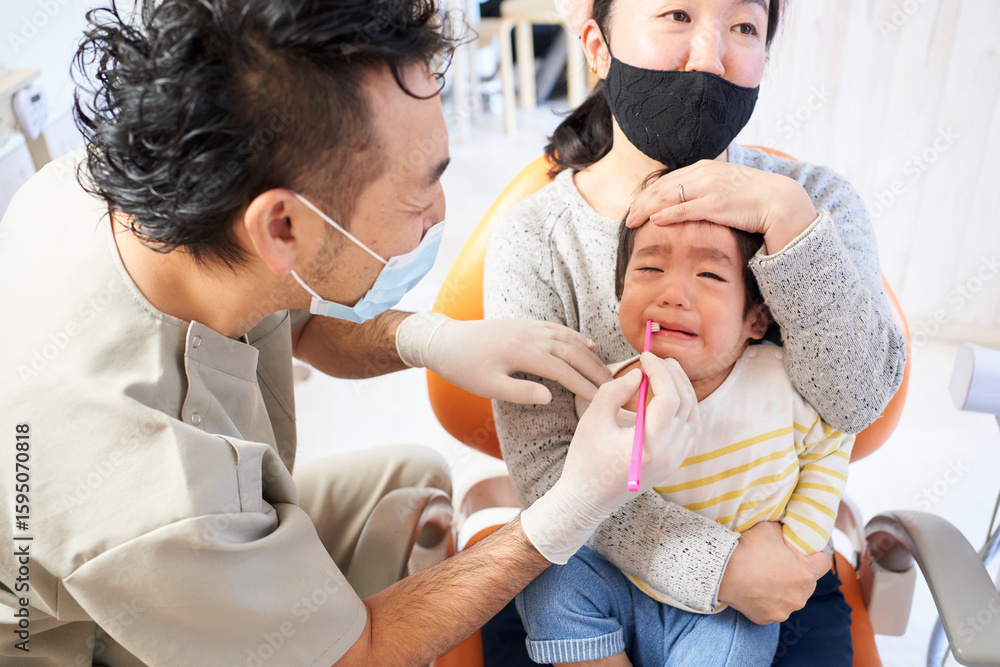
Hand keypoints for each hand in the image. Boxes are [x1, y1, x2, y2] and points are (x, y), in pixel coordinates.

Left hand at [395, 313, 611, 402]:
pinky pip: (558, 330)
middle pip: (572, 353)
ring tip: (607, 371)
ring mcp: (530, 327)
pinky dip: (576, 337)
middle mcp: (531, 335)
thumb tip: (550, 397)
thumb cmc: (464, 367)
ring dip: (590, 355)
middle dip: (595, 370)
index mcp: (523, 351)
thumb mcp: (488, 386)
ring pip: (568, 340)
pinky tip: (588, 345)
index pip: (563, 370)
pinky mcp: (526, 324)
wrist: (445, 340)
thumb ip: (520, 392)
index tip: (602, 398)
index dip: (584, 385)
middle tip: (615, 387)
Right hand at [521, 353, 699, 562]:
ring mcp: (676, 460)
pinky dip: (685, 407)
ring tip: (665, 371)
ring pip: (693, 415)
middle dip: (673, 375)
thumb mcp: (593, 420)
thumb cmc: (586, 459)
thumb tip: (639, 374)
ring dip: (682, 389)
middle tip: (655, 358)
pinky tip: (671, 394)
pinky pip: (691, 429)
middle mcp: (671, 454)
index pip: (670, 398)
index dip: (660, 371)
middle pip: (686, 404)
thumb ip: (615, 391)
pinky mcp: (674, 462)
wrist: (588, 499)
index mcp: (651, 445)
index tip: (644, 356)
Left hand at [624, 160, 818, 254]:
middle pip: (661, 188)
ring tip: (632, 221)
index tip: (635, 207)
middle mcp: (703, 174)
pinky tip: (654, 222)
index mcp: (703, 168)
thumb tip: (686, 200)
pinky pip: (684, 210)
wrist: (778, 200)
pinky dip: (667, 215)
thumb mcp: (723, 185)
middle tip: (627, 218)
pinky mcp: (715, 204)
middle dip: (641, 203)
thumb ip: (703, 189)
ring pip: (668, 197)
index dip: (647, 195)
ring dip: (646, 210)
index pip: (666, 180)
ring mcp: (709, 188)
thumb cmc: (751, 196)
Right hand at [717, 521, 831, 623]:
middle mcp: (799, 597)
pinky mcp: (766, 619)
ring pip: (790, 596)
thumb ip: (786, 532)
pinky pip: (773, 607)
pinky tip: (754, 588)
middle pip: (807, 581)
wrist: (720, 570)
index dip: (814, 553)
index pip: (823, 562)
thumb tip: (789, 533)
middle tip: (777, 561)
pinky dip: (767, 599)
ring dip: (782, 587)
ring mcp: (783, 611)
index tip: (802, 550)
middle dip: (796, 572)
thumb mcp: (771, 528)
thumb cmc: (747, 548)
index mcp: (805, 574)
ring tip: (762, 575)